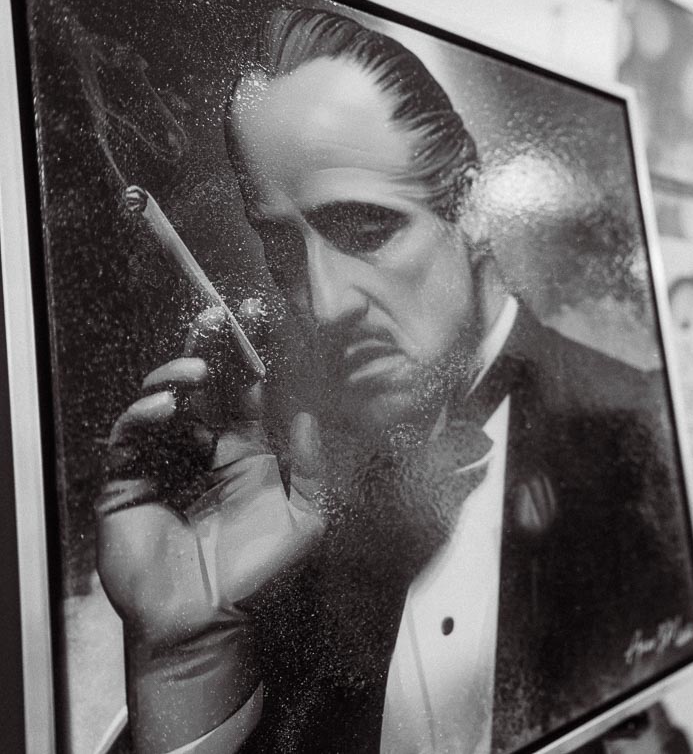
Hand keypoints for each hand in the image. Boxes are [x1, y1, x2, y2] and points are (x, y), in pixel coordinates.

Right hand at [96, 303, 325, 752]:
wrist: (211, 627)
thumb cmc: (259, 581)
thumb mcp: (306, 520)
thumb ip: (309, 467)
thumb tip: (307, 416)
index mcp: (246, 461)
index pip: (242, 400)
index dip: (246, 364)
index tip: (253, 327)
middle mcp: (203, 459)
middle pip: (199, 394)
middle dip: (204, 354)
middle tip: (212, 321)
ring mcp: (163, 472)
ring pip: (160, 410)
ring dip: (173, 382)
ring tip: (193, 371)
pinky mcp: (127, 489)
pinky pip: (129, 445)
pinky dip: (142, 420)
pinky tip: (164, 408)